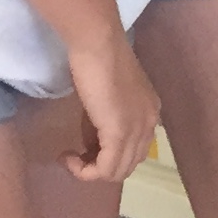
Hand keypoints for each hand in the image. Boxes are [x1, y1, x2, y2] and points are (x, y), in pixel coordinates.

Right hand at [60, 32, 160, 182]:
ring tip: (70, 156)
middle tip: (74, 155)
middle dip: (98, 167)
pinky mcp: (119, 133)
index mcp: (150, 113)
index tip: (83, 145)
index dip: (107, 155)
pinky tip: (67, 156)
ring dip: (90, 171)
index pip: (134, 150)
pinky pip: (105, 169)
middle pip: (128, 165)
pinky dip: (84, 171)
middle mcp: (150, 123)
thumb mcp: (105, 100)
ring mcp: (137, 129)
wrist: (98, 45)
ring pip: (117, 171)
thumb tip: (93, 143)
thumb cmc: (97, 63)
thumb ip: (105, 122)